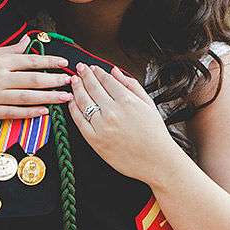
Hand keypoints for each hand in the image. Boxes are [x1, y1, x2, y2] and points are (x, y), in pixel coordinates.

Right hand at [0, 35, 72, 118]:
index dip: (51, 62)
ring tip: (65, 98)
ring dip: (49, 98)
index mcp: (0, 60)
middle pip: (34, 80)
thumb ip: (11, 49)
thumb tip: (29, 40)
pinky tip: (44, 112)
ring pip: (28, 98)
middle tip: (71, 82)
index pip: (32, 60)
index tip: (65, 63)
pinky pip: (13, 113)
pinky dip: (30, 112)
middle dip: (55, 81)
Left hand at [68, 63, 184, 184]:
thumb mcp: (148, 104)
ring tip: (73, 81)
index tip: (92, 67)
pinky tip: (72, 101)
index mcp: (127, 100)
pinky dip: (73, 108)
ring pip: (83, 101)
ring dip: (76, 88)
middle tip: (79, 68)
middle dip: (84, 75)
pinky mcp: (94, 140)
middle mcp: (113, 111)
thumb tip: (115, 71)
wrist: (157, 161)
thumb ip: (131, 85)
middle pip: (92, 87)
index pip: (106, 80)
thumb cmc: (155, 134)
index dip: (97, 72)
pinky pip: (78, 120)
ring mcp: (102, 126)